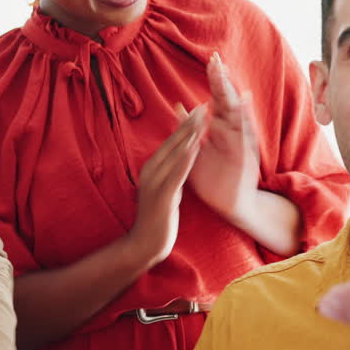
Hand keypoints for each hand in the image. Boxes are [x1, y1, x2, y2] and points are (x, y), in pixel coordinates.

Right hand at [125, 106, 205, 268]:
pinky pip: (177, 172)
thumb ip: (171, 174)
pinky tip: (197, 146)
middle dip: (190, 124)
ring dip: (190, 135)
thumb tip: (181, 160)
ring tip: (204, 119)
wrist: (145, 244)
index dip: (186, 125)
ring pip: (175, 154)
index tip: (199, 110)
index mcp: (151, 168)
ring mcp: (155, 182)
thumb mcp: (165, 189)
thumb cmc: (158, 218)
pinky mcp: (162, 195)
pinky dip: (187, 157)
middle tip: (204, 106)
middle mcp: (150, 171)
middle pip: (173, 142)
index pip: (171, 142)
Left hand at [187, 53, 262, 225]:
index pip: (218, 98)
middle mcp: (233, 131)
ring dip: (232, 93)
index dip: (215, 79)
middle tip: (216, 59)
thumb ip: (189, 127)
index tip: (210, 59)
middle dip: (222, 80)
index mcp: (221, 128)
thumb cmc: (213, 178)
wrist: (227, 203)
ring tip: (226, 75)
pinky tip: (244, 101)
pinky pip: (245, 133)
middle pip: (228, 100)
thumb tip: (178, 104)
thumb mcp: (196, 149)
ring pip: (237, 113)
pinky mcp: (245, 154)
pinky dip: (244, 117)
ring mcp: (241, 142)